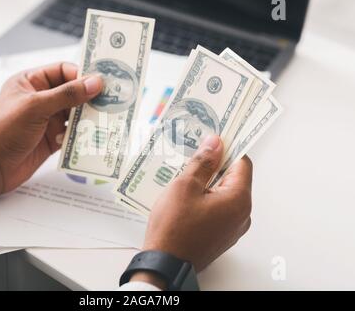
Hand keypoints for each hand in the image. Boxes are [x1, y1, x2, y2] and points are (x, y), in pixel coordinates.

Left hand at [0, 62, 102, 202]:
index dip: (81, 75)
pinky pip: (73, 131)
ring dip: (87, 116)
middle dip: (89, 97)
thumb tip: (95, 82)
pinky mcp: (52, 137)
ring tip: (105, 118)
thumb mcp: (36, 107)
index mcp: (30, 82)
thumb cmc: (5, 131)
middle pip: (72, 91)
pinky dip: (82, 133)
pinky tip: (91, 136)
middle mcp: (40, 98)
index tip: (101, 83)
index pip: (62, 71)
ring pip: (75, 112)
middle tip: (111, 101)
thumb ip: (67, 94)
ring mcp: (47, 118)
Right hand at [131, 135, 251, 286]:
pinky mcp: (221, 237)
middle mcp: (242, 215)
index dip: (227, 149)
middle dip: (214, 168)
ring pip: (224, 195)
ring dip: (207, 185)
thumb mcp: (185, 186)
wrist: (165, 263)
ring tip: (184, 184)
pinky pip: (218, 211)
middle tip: (191, 163)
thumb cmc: (174, 227)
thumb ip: (203, 163)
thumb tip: (215, 143)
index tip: (212, 143)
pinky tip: (185, 202)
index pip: (242, 163)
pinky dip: (206, 201)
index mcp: (238, 200)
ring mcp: (233, 229)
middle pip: (233, 179)